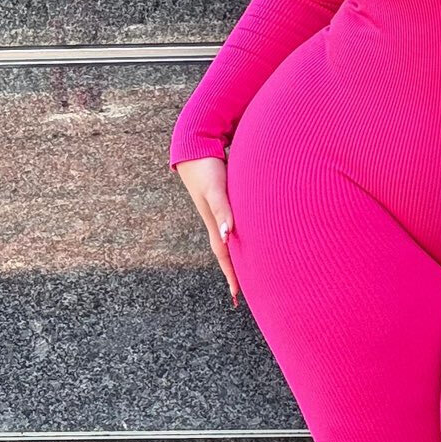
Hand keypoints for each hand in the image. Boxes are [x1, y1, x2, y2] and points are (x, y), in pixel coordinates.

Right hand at [174, 156, 240, 305]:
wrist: (194, 145)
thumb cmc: (206, 167)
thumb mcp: (214, 189)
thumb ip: (222, 210)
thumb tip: (228, 236)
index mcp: (214, 223)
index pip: (225, 255)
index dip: (232, 275)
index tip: (237, 296)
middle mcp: (217, 220)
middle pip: (227, 251)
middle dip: (235, 270)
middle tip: (244, 290)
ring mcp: (219, 210)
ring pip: (230, 238)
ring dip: (237, 253)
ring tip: (245, 267)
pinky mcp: (223, 199)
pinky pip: (233, 223)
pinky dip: (238, 234)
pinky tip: (243, 233)